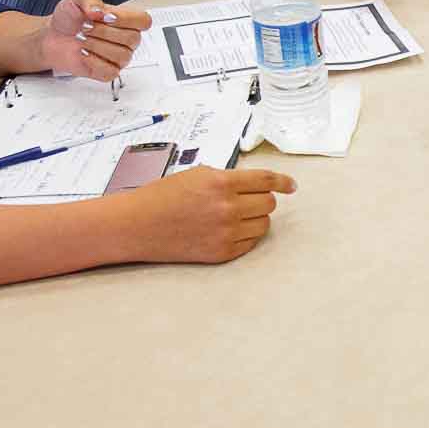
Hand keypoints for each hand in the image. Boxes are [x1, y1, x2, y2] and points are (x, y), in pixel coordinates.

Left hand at [40, 0, 149, 82]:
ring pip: (122, 55)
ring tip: (82, 39)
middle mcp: (126, 39)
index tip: (106, 16)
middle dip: (104, 32)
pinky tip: (83, 53)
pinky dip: (93, 61)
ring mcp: (119, 57)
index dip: (127, 19)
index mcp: (126, 20)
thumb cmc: (69, 19)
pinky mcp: (108, 71)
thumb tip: (100, 12)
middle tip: (85, 27)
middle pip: (132, 38)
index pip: (144, 21)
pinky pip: (111, 71)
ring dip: (96, 46)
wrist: (53, 37)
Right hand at [118, 166, 297, 263]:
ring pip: (263, 224)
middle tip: (247, 199)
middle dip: (261, 199)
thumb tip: (256, 185)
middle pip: (268, 203)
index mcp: (221, 183)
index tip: (291, 186)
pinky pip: (250, 242)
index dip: (282, 182)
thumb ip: (229, 178)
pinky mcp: (221, 253)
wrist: (137, 225)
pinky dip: (245, 235)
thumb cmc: (163, 196)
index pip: (265, 180)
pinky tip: (229, 229)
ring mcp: (225, 233)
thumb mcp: (198, 174)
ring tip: (234, 215)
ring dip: (255, 217)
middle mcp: (227, 208)